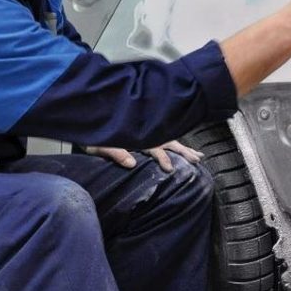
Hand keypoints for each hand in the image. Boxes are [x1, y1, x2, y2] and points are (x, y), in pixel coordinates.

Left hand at [83, 140, 203, 171]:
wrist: (91, 121)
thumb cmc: (94, 137)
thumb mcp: (99, 146)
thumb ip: (115, 153)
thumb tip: (132, 163)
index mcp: (136, 136)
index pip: (153, 147)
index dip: (162, 158)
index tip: (169, 169)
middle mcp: (145, 133)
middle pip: (168, 142)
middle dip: (183, 151)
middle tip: (196, 160)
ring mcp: (148, 134)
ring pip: (171, 140)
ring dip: (185, 149)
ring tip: (199, 157)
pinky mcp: (148, 136)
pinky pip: (167, 139)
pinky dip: (179, 145)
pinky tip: (189, 151)